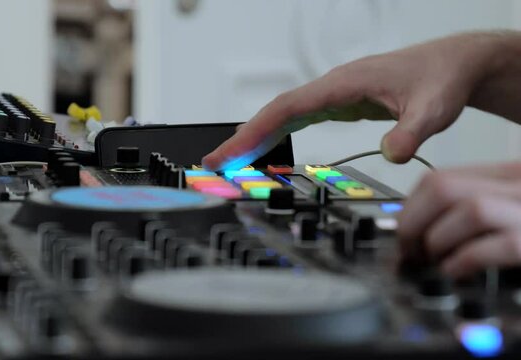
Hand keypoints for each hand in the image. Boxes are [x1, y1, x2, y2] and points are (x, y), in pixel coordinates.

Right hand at [202, 32, 520, 170]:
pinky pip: (296, 120)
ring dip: (254, 138)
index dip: (253, 132)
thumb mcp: (433, 109)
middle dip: (242, 139)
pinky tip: (264, 150)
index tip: (228, 154)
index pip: (285, 108)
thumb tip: (392, 155)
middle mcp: (330, 88)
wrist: (452, 65)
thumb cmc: (439, 78)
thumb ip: (411, 132)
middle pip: (273, 113)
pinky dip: (274, 135)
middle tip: (213, 165)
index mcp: (342, 84)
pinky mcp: (338, 105)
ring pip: (281, 116)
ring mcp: (332, 96)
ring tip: (229, 163)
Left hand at [398, 162, 520, 277]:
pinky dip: (463, 261)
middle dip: (412, 224)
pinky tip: (456, 272)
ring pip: (470, 210)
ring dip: (439, 241)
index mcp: (507, 175)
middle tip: (409, 252)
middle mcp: (519, 184)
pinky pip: (495, 246)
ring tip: (434, 262)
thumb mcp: (503, 212)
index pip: (439, 178)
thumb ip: (466, 210)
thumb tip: (411, 227)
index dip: (410, 208)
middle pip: (443, 187)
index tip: (403, 232)